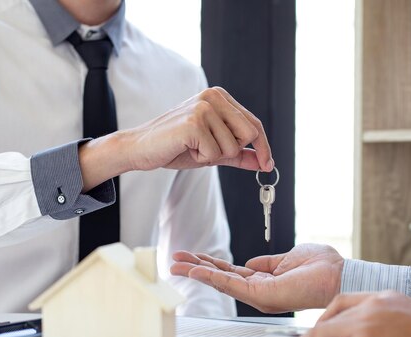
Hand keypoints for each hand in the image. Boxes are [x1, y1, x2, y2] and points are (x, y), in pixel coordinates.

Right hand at [128, 86, 272, 170]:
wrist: (142, 149)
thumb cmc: (176, 147)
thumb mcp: (214, 150)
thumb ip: (239, 154)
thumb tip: (264, 162)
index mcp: (220, 97)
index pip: (254, 123)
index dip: (263, 146)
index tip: (268, 165)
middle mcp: (214, 97)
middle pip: (249, 134)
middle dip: (231, 150)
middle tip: (206, 150)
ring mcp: (204, 107)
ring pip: (232, 147)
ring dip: (212, 156)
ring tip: (192, 147)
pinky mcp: (194, 122)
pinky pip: (214, 154)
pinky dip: (200, 158)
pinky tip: (185, 148)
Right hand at [170, 243, 343, 312]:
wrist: (338, 275)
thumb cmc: (321, 267)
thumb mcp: (287, 258)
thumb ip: (267, 262)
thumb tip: (250, 262)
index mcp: (264, 281)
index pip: (231, 272)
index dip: (211, 263)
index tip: (193, 256)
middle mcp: (258, 290)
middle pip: (220, 277)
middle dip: (196, 268)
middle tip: (175, 260)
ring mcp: (258, 294)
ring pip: (221, 282)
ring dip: (197, 272)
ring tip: (177, 264)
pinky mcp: (261, 295)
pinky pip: (230, 284)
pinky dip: (211, 276)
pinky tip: (196, 270)